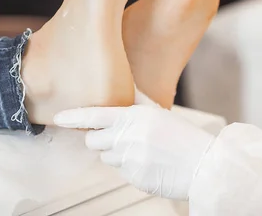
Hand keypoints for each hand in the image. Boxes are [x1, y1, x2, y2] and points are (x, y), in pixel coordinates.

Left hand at [54, 104, 213, 199]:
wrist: (203, 163)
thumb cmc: (182, 136)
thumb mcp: (157, 112)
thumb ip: (136, 100)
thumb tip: (124, 84)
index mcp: (132, 117)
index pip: (93, 115)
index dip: (72, 116)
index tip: (58, 117)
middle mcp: (127, 137)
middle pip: (92, 140)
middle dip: (99, 139)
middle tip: (119, 137)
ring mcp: (129, 159)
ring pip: (105, 157)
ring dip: (116, 154)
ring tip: (140, 150)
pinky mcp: (133, 177)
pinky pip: (120, 171)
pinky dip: (130, 167)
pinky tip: (148, 163)